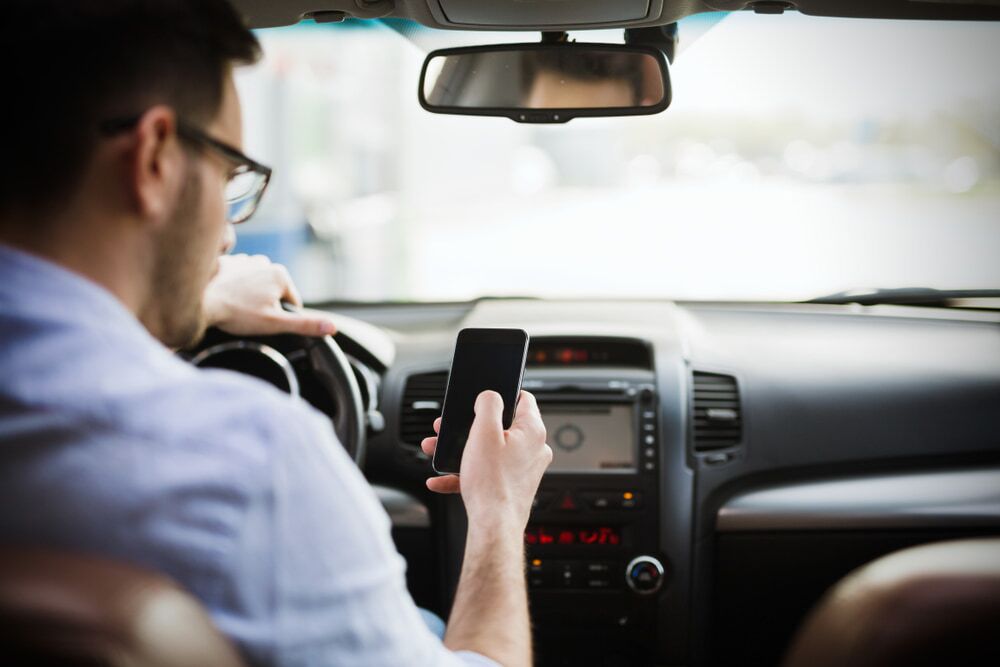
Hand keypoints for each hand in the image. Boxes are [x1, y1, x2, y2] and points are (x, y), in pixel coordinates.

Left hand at [203, 254, 336, 336]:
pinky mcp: (226, 262)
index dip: (281, 316)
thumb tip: (332, 328)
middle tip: (248, 316)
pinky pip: (237, 278)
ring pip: (255, 284)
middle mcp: (264, 262)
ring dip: (249, 295)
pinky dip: (233, 288)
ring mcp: (244, 260)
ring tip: (236, 308)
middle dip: (265, 304)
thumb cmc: (237, 313)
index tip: (265, 322)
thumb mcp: (275, 324)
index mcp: (280, 275)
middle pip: (272, 291)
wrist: (199, 302)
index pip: (292, 301)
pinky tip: (225, 298)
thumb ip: (305, 325)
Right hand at [422, 391, 551, 530]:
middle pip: (500, 427)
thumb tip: (490, 395)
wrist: (493, 526)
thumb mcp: (483, 431)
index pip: (523, 399)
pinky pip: (487, 473)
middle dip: (469, 427)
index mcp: (532, 431)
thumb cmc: (492, 482)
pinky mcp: (513, 486)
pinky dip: (465, 473)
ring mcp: (524, 470)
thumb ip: (488, 404)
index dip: (502, 393)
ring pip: (490, 451)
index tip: (484, 396)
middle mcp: (534, 449)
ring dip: (462, 450)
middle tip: (449, 428)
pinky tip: (442, 479)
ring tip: (439, 452)